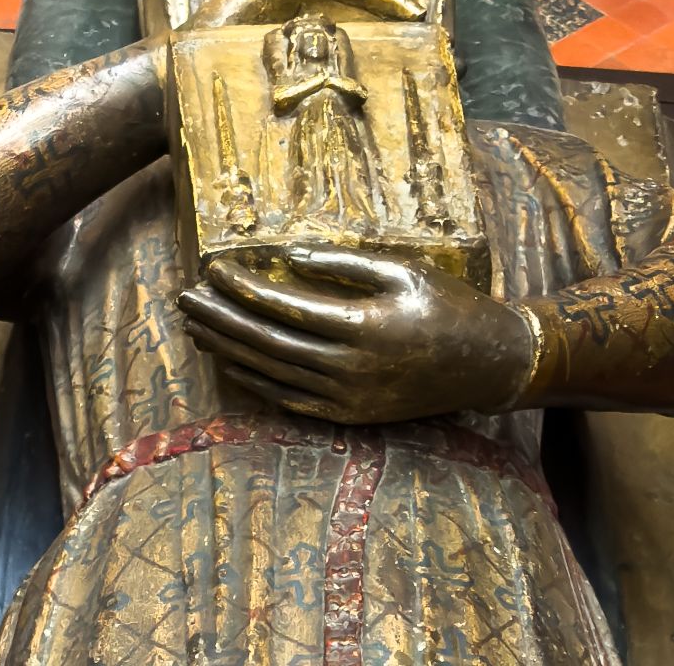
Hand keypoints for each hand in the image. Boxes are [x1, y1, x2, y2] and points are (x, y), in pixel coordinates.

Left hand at [177, 244, 535, 423]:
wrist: (488, 364)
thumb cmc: (449, 306)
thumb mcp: (404, 270)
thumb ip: (344, 264)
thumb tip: (287, 258)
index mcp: (365, 327)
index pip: (285, 308)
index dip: (244, 289)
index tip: (213, 269)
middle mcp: (352, 368)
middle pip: (268, 343)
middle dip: (222, 319)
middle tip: (185, 298)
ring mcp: (350, 398)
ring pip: (273, 373)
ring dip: (229, 350)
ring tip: (195, 328)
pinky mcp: (351, 415)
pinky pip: (291, 400)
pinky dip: (255, 383)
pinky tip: (230, 364)